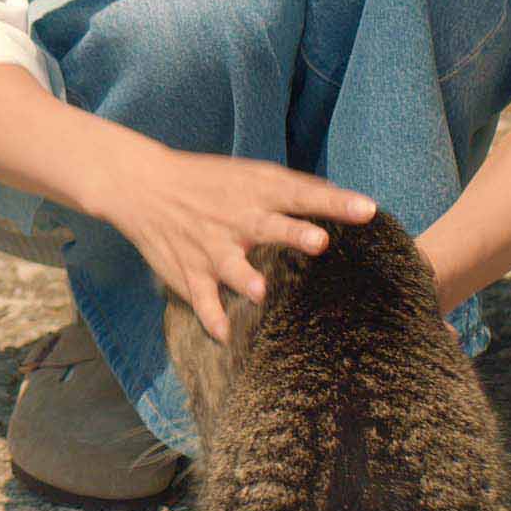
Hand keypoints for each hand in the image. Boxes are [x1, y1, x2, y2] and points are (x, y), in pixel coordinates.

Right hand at [85, 142, 377, 345]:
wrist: (143, 185)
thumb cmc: (210, 182)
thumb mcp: (250, 174)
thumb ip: (294, 190)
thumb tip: (343, 200)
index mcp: (257, 191)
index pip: (301, 194)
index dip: (335, 203)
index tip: (367, 210)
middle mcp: (236, 218)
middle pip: (269, 226)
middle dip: (293, 234)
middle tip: (319, 242)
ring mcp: (210, 247)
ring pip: (231, 265)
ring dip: (245, 279)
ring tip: (261, 293)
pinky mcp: (189, 271)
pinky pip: (201, 298)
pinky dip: (211, 317)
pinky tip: (226, 337)